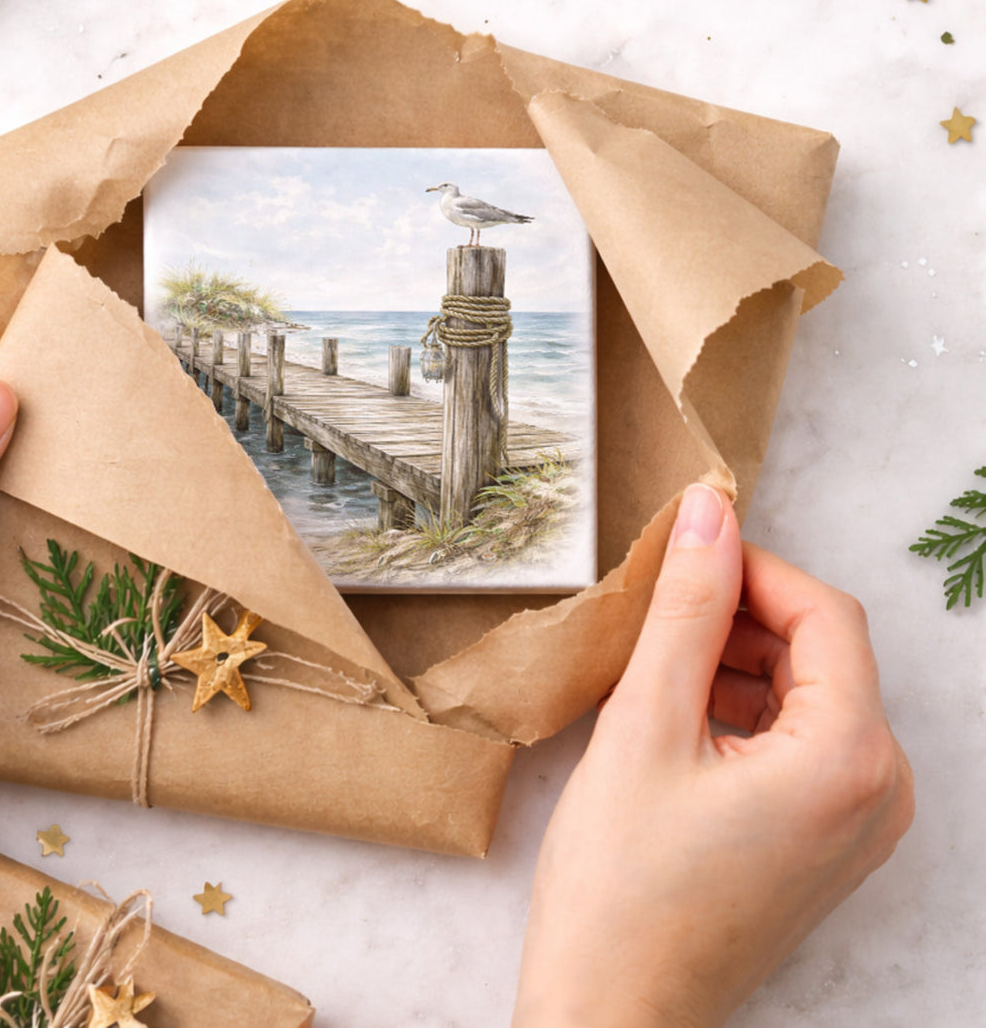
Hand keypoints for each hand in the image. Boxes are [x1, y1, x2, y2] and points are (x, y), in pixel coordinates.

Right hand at [513, 483, 914, 1027]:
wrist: (612, 1012)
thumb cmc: (621, 886)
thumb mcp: (645, 724)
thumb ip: (685, 608)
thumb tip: (709, 513)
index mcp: (851, 759)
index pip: (824, 613)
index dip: (751, 568)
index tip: (681, 553)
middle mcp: (880, 793)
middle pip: (821, 652)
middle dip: (739, 618)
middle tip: (653, 616)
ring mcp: (858, 824)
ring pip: (806, 695)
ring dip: (735, 663)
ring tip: (653, 671)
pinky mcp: (826, 842)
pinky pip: (800, 743)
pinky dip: (742, 712)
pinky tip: (674, 720)